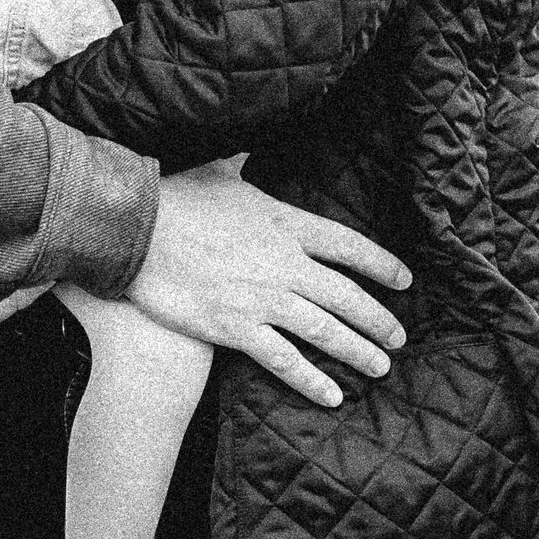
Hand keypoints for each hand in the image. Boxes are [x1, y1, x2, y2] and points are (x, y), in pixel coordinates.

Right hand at [126, 160, 408, 406]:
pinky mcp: (234, 327)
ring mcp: (262, 298)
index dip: (381, 265)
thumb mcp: (216, 170)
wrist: (134, 229)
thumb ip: (239, 162)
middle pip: (347, 295)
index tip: (404, 280)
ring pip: (325, 331)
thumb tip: (245, 143)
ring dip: (358, 351)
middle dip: (378, 319)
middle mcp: (284, 264)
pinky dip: (311, 380)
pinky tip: (332, 395)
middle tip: (399, 337)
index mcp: (285, 223)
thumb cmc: (173, 197)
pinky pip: (283, 359)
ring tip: (380, 366)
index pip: (348, 245)